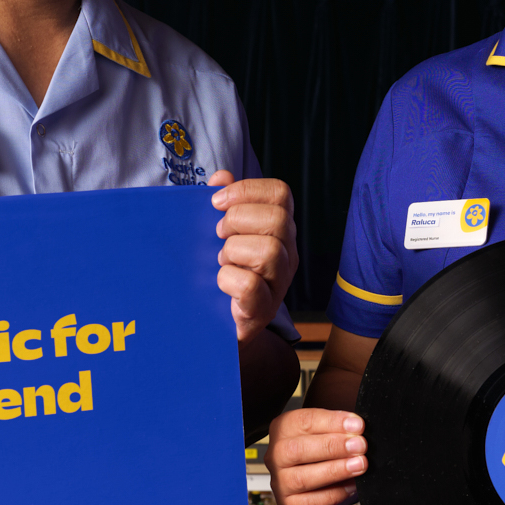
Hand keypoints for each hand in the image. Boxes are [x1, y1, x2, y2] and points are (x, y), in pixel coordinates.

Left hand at [209, 170, 298, 341]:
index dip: (247, 189)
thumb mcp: (222, 234)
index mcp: (279, 229)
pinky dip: (227, 279)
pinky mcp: (263, 310)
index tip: (216, 201)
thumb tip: (220, 176)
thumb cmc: (223, 273)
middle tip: (219, 234)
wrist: (218, 327)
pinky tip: (221, 283)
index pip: (281, 193)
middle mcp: (287, 253)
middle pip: (278, 219)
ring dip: (234, 251)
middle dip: (237, 220)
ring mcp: (279, 283)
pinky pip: (249, 285)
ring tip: (222, 261)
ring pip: (269, 251)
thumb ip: (224, 204)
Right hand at [262, 407, 365, 504]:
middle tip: (360, 446)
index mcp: (283, 428)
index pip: (304, 421)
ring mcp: (279, 482)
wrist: (321, 478)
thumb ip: (342, 428)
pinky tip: (353, 486)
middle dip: (333, 447)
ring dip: (335, 471)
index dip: (332, 423)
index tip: (358, 426)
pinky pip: (310, 503)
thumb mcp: (330, 430)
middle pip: (297, 450)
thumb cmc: (326, 449)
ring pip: (301, 478)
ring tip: (359, 465)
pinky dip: (335, 494)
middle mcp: (276, 455)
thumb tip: (358, 429)